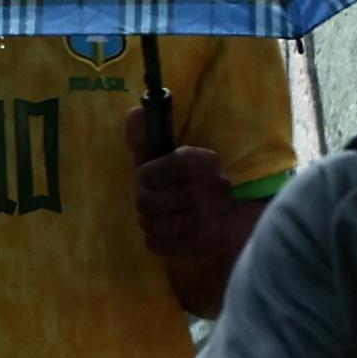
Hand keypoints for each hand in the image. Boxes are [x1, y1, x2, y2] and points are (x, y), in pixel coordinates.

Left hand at [127, 103, 235, 261]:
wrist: (222, 219)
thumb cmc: (184, 185)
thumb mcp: (167, 159)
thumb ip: (147, 139)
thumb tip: (134, 113)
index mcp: (206, 160)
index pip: (169, 164)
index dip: (148, 174)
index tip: (147, 177)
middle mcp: (213, 187)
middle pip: (150, 200)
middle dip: (144, 203)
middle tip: (153, 202)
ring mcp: (211, 217)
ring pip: (154, 225)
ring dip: (150, 223)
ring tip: (159, 218)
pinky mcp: (206, 243)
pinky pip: (160, 245)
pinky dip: (156, 241)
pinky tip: (165, 234)